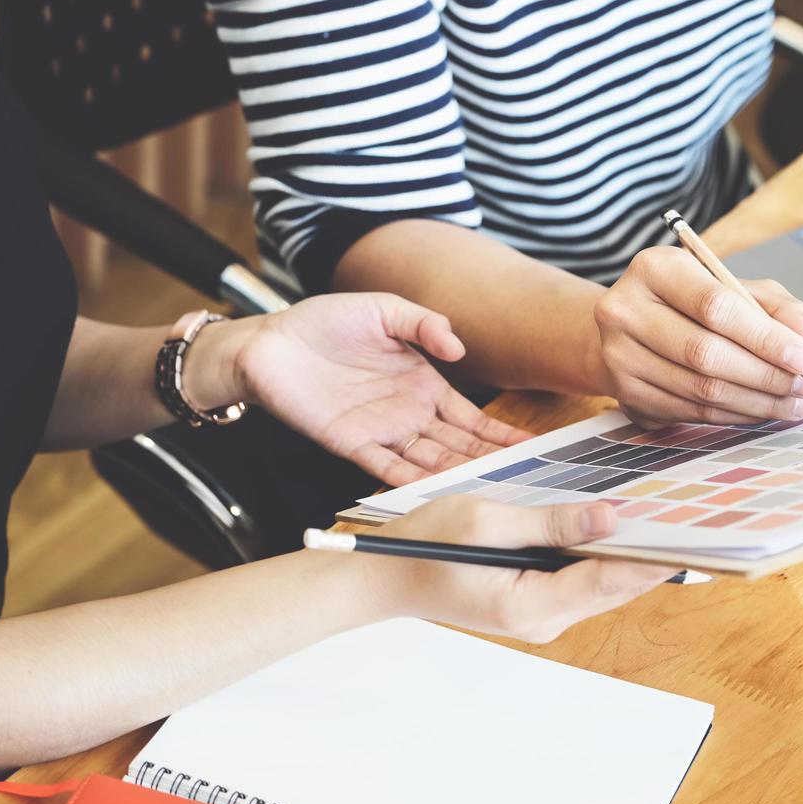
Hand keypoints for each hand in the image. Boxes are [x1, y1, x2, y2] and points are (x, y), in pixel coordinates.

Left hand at [210, 294, 532, 484]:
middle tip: (528, 482)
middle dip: (492, 465)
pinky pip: (388, 469)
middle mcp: (408, 413)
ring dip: (460, 479)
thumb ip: (423, 323)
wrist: (269, 343)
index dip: (501, 433)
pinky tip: (438, 495)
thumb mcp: (382, 309)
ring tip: (494, 495)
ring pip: (431, 463)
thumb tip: (459, 349)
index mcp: (422, 384)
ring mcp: (382, 432)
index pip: (472, 416)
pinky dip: (412, 483)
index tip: (533, 447)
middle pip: (459, 447)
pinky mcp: (352, 445)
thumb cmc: (323, 322)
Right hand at [373, 497, 677, 642]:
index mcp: (530, 605)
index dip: (653, 557)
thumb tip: (610, 519)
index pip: (609, 579)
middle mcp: (543, 620)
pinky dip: (600, 556)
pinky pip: (581, 581)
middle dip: (650, 554)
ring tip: (665, 517)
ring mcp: (540, 615)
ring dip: (627, 554)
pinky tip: (615, 527)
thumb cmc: (424, 546)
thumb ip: (550, 522)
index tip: (693, 538)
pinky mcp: (534, 602)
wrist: (385, 579)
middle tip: (692, 518)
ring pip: (601, 585)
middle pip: (613, 586)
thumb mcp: (487, 521)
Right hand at [593, 245, 802, 426]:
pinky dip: (735, 415)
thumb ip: (776, 306)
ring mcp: (620, 357)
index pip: (715, 306)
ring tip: (793, 401)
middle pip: (705, 353)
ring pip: (700, 390)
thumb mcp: (732, 285)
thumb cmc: (686, 300)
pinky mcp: (626, 394)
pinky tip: (762, 409)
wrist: (627, 325)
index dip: (765, 336)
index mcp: (654, 268)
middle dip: (766, 375)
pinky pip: (691, 413)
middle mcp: (625, 311)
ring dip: (757, 402)